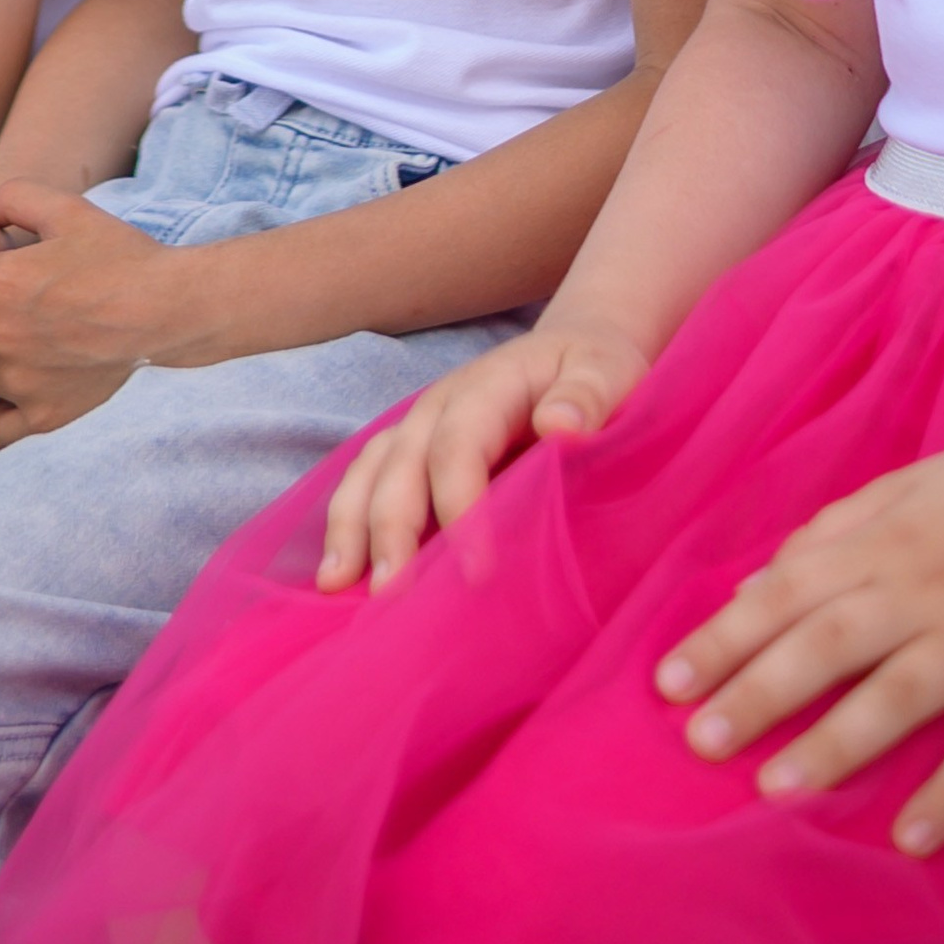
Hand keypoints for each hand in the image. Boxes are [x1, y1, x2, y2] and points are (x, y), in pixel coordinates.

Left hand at [0, 180, 196, 442]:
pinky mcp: (42, 416)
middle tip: (32, 312)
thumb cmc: (120, 256)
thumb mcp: (67, 208)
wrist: (170, 309)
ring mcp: (16, 382)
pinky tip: (33, 388)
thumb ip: (11, 198)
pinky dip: (7, 413)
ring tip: (37, 348)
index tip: (15, 277)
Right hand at [319, 319, 653, 591]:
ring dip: (351, 527)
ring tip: (336, 585)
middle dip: (391, 528)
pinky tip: (338, 574)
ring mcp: (419, 428)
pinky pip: (367, 482)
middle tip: (390, 593)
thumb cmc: (595, 369)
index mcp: (486, 388)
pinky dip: (348, 524)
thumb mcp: (608, 370)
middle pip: (401, 464)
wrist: (575, 350)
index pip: (459, 446)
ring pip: (370, 471)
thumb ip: (588, 396)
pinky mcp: (413, 453)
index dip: (461, 506)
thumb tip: (558, 424)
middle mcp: (438, 407)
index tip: (476, 570)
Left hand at [653, 418, 943, 850]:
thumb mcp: (905, 486)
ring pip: (900, 694)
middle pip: (829, 642)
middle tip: (697, 741)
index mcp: (885, 539)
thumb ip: (834, 531)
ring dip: (836, 742)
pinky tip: (912, 837)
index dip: (726, 636)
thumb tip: (761, 581)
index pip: (788, 590)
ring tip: (773, 787)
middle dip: (758, 691)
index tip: (667, 682)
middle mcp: (925, 587)